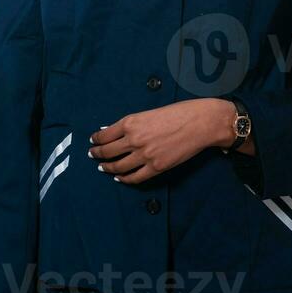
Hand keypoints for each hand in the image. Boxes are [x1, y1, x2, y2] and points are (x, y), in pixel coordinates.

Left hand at [89, 99, 235, 184]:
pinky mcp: (156, 167)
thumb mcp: (147, 114)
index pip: (104, 135)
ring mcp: (144, 155)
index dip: (96, 140)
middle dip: (97, 154)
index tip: (93, 141)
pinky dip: (125, 179)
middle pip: (107, 152)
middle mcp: (134, 139)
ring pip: (118, 166)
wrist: (199, 123)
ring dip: (108, 168)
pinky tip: (120, 178)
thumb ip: (129, 124)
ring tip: (102, 167)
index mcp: (130, 123)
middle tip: (93, 155)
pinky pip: (135, 177)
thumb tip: (111, 131)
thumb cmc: (176, 114)